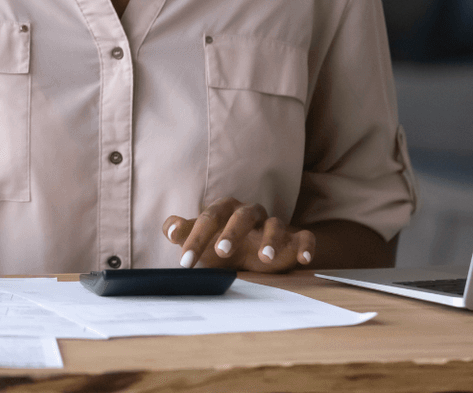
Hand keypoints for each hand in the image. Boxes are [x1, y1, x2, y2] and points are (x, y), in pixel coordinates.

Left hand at [163, 197, 315, 272]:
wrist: (256, 255)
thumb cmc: (223, 245)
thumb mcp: (202, 242)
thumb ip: (183, 233)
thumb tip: (168, 228)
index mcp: (225, 210)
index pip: (208, 219)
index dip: (195, 239)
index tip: (185, 262)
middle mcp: (250, 213)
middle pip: (241, 216)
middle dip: (231, 233)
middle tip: (221, 252)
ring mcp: (274, 224)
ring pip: (274, 224)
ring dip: (270, 239)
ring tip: (265, 258)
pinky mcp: (295, 238)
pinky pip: (304, 237)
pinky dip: (305, 246)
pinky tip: (303, 259)